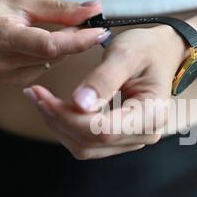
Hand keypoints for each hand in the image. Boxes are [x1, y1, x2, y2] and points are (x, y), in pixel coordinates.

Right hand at [0, 0, 109, 84]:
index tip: (99, 31)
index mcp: (1, 35)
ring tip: (51, 30)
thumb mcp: (21, 1)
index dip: (78, 39)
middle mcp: (2, 61)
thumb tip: (92, 10)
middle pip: (54, 55)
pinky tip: (39, 46)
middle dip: (75, 40)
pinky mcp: (13, 82)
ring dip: (63, 47)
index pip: (49, 45)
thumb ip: (59, 9)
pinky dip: (50, 57)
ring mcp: (7, 76)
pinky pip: (44, 69)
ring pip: (53, 62)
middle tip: (85, 25)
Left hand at [24, 26, 187, 159]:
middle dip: (58, 120)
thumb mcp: (125, 54)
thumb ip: (103, 79)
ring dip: (59, 126)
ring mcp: (133, 139)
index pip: (102, 130)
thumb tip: (79, 104)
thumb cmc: (147, 49)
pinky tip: (57, 108)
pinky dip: (68, 128)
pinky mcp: (121, 138)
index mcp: (150, 114)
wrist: (162, 53)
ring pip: (85, 147)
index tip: (41, 95)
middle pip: (91, 142)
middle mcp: (145, 133)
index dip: (67, 117)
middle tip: (35, 94)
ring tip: (41, 99)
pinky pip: (88, 143)